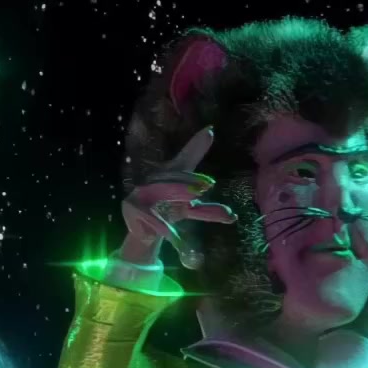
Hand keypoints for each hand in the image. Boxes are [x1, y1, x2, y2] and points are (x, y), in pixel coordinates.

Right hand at [121, 127, 237, 269]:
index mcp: (171, 177)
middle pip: (176, 177)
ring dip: (180, 194)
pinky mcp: (134, 208)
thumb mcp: (190, 211)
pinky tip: (175, 237)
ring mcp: (143, 192)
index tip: (210, 131)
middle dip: (190, 181)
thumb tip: (233, 217)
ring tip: (194, 199)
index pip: (186, 160)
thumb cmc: (168, 213)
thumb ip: (209, 212)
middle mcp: (156, 180)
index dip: (197, 146)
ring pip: (165, 191)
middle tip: (207, 185)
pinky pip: (153, 217)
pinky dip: (166, 228)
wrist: (143, 231)